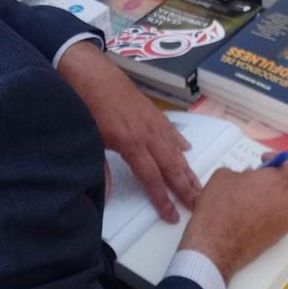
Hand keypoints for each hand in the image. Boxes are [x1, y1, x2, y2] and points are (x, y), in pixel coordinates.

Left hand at [58, 42, 199, 220]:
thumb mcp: (89, 138)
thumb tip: (106, 196)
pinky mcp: (150, 110)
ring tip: (199, 184)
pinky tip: (186, 149)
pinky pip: (170, 130)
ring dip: (187, 168)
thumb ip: (101, 169)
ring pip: (175, 149)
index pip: (152, 178)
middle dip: (186, 187)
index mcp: (131, 144)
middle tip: (200, 204)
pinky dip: (179, 141)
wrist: (91, 72)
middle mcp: (147, 134)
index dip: (162, 199)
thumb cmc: (87, 105)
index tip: (173, 216)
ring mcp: (152, 121)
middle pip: (171, 166)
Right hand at [179, 155, 287, 281]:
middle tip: (255, 182)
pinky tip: (246, 217)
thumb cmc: (218, 206)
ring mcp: (284, 222)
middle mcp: (286, 202)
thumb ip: (244, 172)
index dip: (285, 161)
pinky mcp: (277, 238)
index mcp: (278, 182)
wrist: (214, 246)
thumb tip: (249, 179)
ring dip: (271, 198)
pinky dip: (267, 214)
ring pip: (284, 203)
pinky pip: (278, 219)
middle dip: (276, 180)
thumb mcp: (224, 175)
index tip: (265, 163)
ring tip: (246, 201)